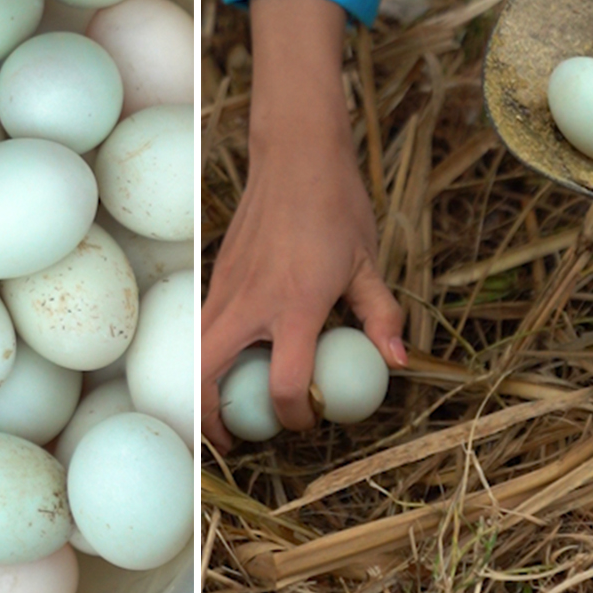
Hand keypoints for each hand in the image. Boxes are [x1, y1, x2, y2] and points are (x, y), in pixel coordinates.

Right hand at [199, 0, 407, 448]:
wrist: (296, 155)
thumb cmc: (337, 206)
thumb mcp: (368, 263)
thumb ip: (381, 316)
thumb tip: (398, 361)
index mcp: (295, 305)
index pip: (284, 384)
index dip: (295, 415)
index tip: (309, 418)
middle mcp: (251, 302)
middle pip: (208, 379)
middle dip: (217, 420)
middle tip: (239, 437)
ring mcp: (225, 288)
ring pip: (194, 354)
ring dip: (204, 388)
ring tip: (227, 409)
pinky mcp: (216, 275)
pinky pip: (202, 326)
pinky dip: (208, 353)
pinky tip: (236, 356)